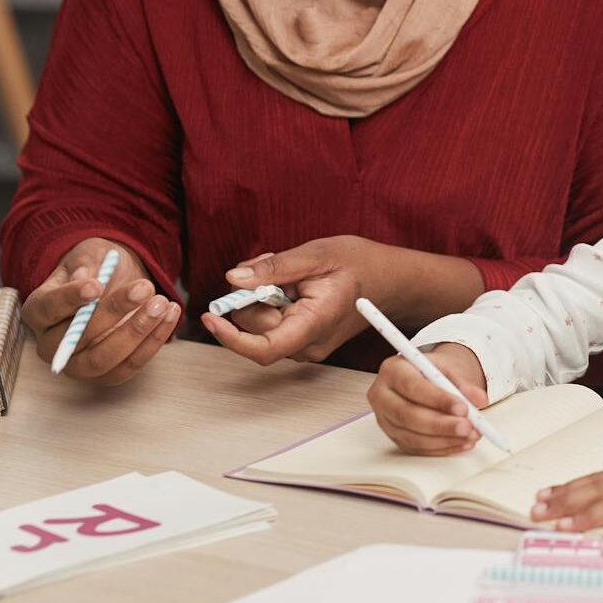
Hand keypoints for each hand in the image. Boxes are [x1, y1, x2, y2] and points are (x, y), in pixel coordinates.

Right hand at [19, 237, 179, 384]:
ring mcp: (77, 365)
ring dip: (137, 331)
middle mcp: (51, 345)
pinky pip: (131, 364)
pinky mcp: (106, 375)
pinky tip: (171, 314)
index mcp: (38, 311)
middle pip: (76, 339)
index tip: (96, 285)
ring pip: (104, 358)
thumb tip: (86, 279)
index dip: (70, 298)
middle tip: (144, 288)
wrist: (115, 284)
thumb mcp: (89, 254)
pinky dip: (154, 341)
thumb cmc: (96, 268)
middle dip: (113, 313)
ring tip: (162, 303)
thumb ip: (86, 264)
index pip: (48, 308)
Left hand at [201, 235, 383, 364]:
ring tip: (286, 272)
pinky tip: (288, 283)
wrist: (391, 280)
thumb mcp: (317, 254)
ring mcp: (306, 345)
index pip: (265, 348)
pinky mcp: (303, 339)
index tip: (211, 317)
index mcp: (314, 323)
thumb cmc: (361, 265)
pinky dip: (270, 302)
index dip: (231, 337)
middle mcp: (308, 344)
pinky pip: (272, 324)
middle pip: (256, 330)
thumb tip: (234, 279)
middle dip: (250, 297)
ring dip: (260, 297)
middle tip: (267, 264)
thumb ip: (274, 268)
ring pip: (262, 326)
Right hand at [368, 343, 490, 454]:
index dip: (438, 399)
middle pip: (408, 415)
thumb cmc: (430, 371)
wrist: (419, 377)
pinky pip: (416, 448)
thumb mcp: (446, 368)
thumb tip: (480, 400)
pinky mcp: (393, 436)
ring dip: (444, 439)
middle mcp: (382, 395)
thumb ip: (463, 383)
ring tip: (469, 436)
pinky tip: (460, 443)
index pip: (413, 387)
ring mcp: (384, 419)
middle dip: (441, 424)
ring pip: (412, 436)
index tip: (462, 407)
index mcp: (392, 370)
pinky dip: (441, 448)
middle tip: (467, 427)